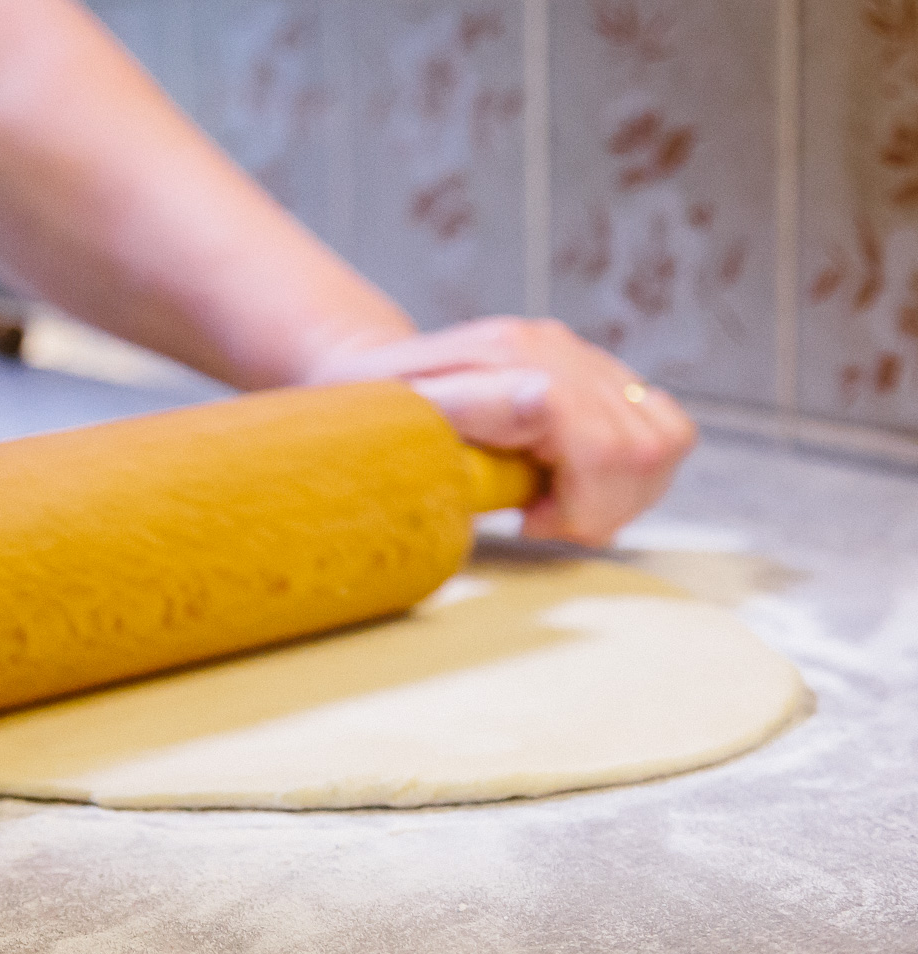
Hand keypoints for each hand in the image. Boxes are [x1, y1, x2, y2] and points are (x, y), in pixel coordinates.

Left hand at [314, 317, 697, 545]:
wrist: (370, 371)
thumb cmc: (374, 406)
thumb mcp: (399, 415)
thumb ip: (468, 410)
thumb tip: (542, 402)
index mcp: (513, 359)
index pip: (599, 443)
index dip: (579, 503)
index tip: (529, 523)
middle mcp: (559, 350)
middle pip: (641, 450)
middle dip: (601, 508)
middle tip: (541, 520)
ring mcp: (583, 357)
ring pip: (665, 440)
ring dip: (621, 493)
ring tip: (558, 503)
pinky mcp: (598, 373)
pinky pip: (662, 428)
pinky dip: (631, 473)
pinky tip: (575, 482)